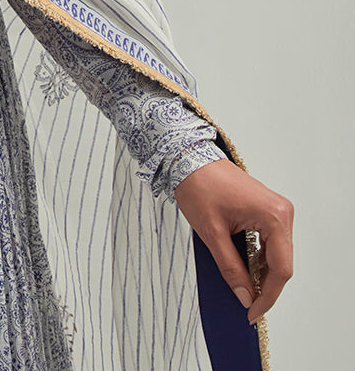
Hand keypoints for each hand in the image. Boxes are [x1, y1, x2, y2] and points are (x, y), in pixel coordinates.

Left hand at [174, 157, 293, 324]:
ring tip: (244, 288)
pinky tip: (245, 268)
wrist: (189, 158)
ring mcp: (276, 209)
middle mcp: (282, 211)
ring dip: (263, 273)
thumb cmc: (199, 187)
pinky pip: (270, 242)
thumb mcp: (212, 233)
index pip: (281, 269)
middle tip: (247, 305)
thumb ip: (231, 268)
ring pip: (277, 254)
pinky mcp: (267, 209)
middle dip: (266, 286)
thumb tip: (246, 296)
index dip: (268, 296)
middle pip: (282, 263)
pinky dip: (260, 258)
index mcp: (273, 215)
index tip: (252, 313)